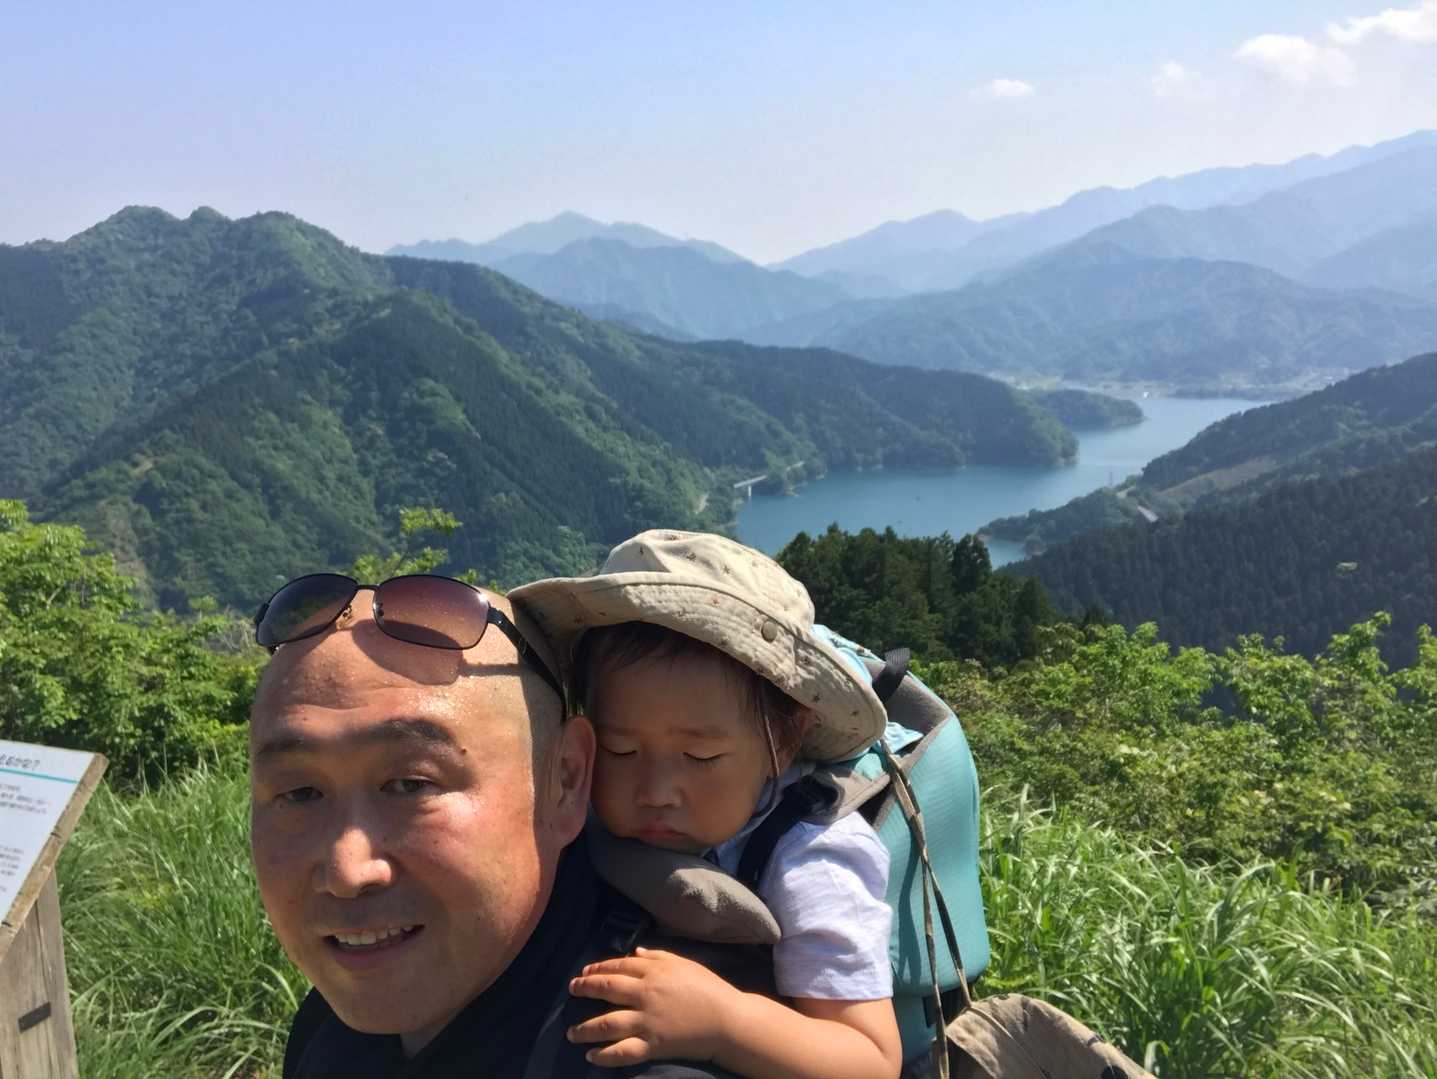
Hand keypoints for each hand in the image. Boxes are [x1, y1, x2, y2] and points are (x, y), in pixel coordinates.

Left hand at [567, 947, 743, 1066]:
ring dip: (585, 1028)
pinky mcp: (653, 1045)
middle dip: (585, 988)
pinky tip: (591, 1056)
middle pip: (607, 988)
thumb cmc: (709, 989)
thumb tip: (635, 951)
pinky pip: (623, 1051)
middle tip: (571, 990)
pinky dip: (604, 1056)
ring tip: (571, 1033)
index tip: (585, 971)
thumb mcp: (685, 964)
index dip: (599, 967)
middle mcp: (646, 994)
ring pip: (607, 1023)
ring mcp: (647, 1021)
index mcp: (655, 971)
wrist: (728, 1021)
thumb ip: (659, 956)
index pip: (619, 965)